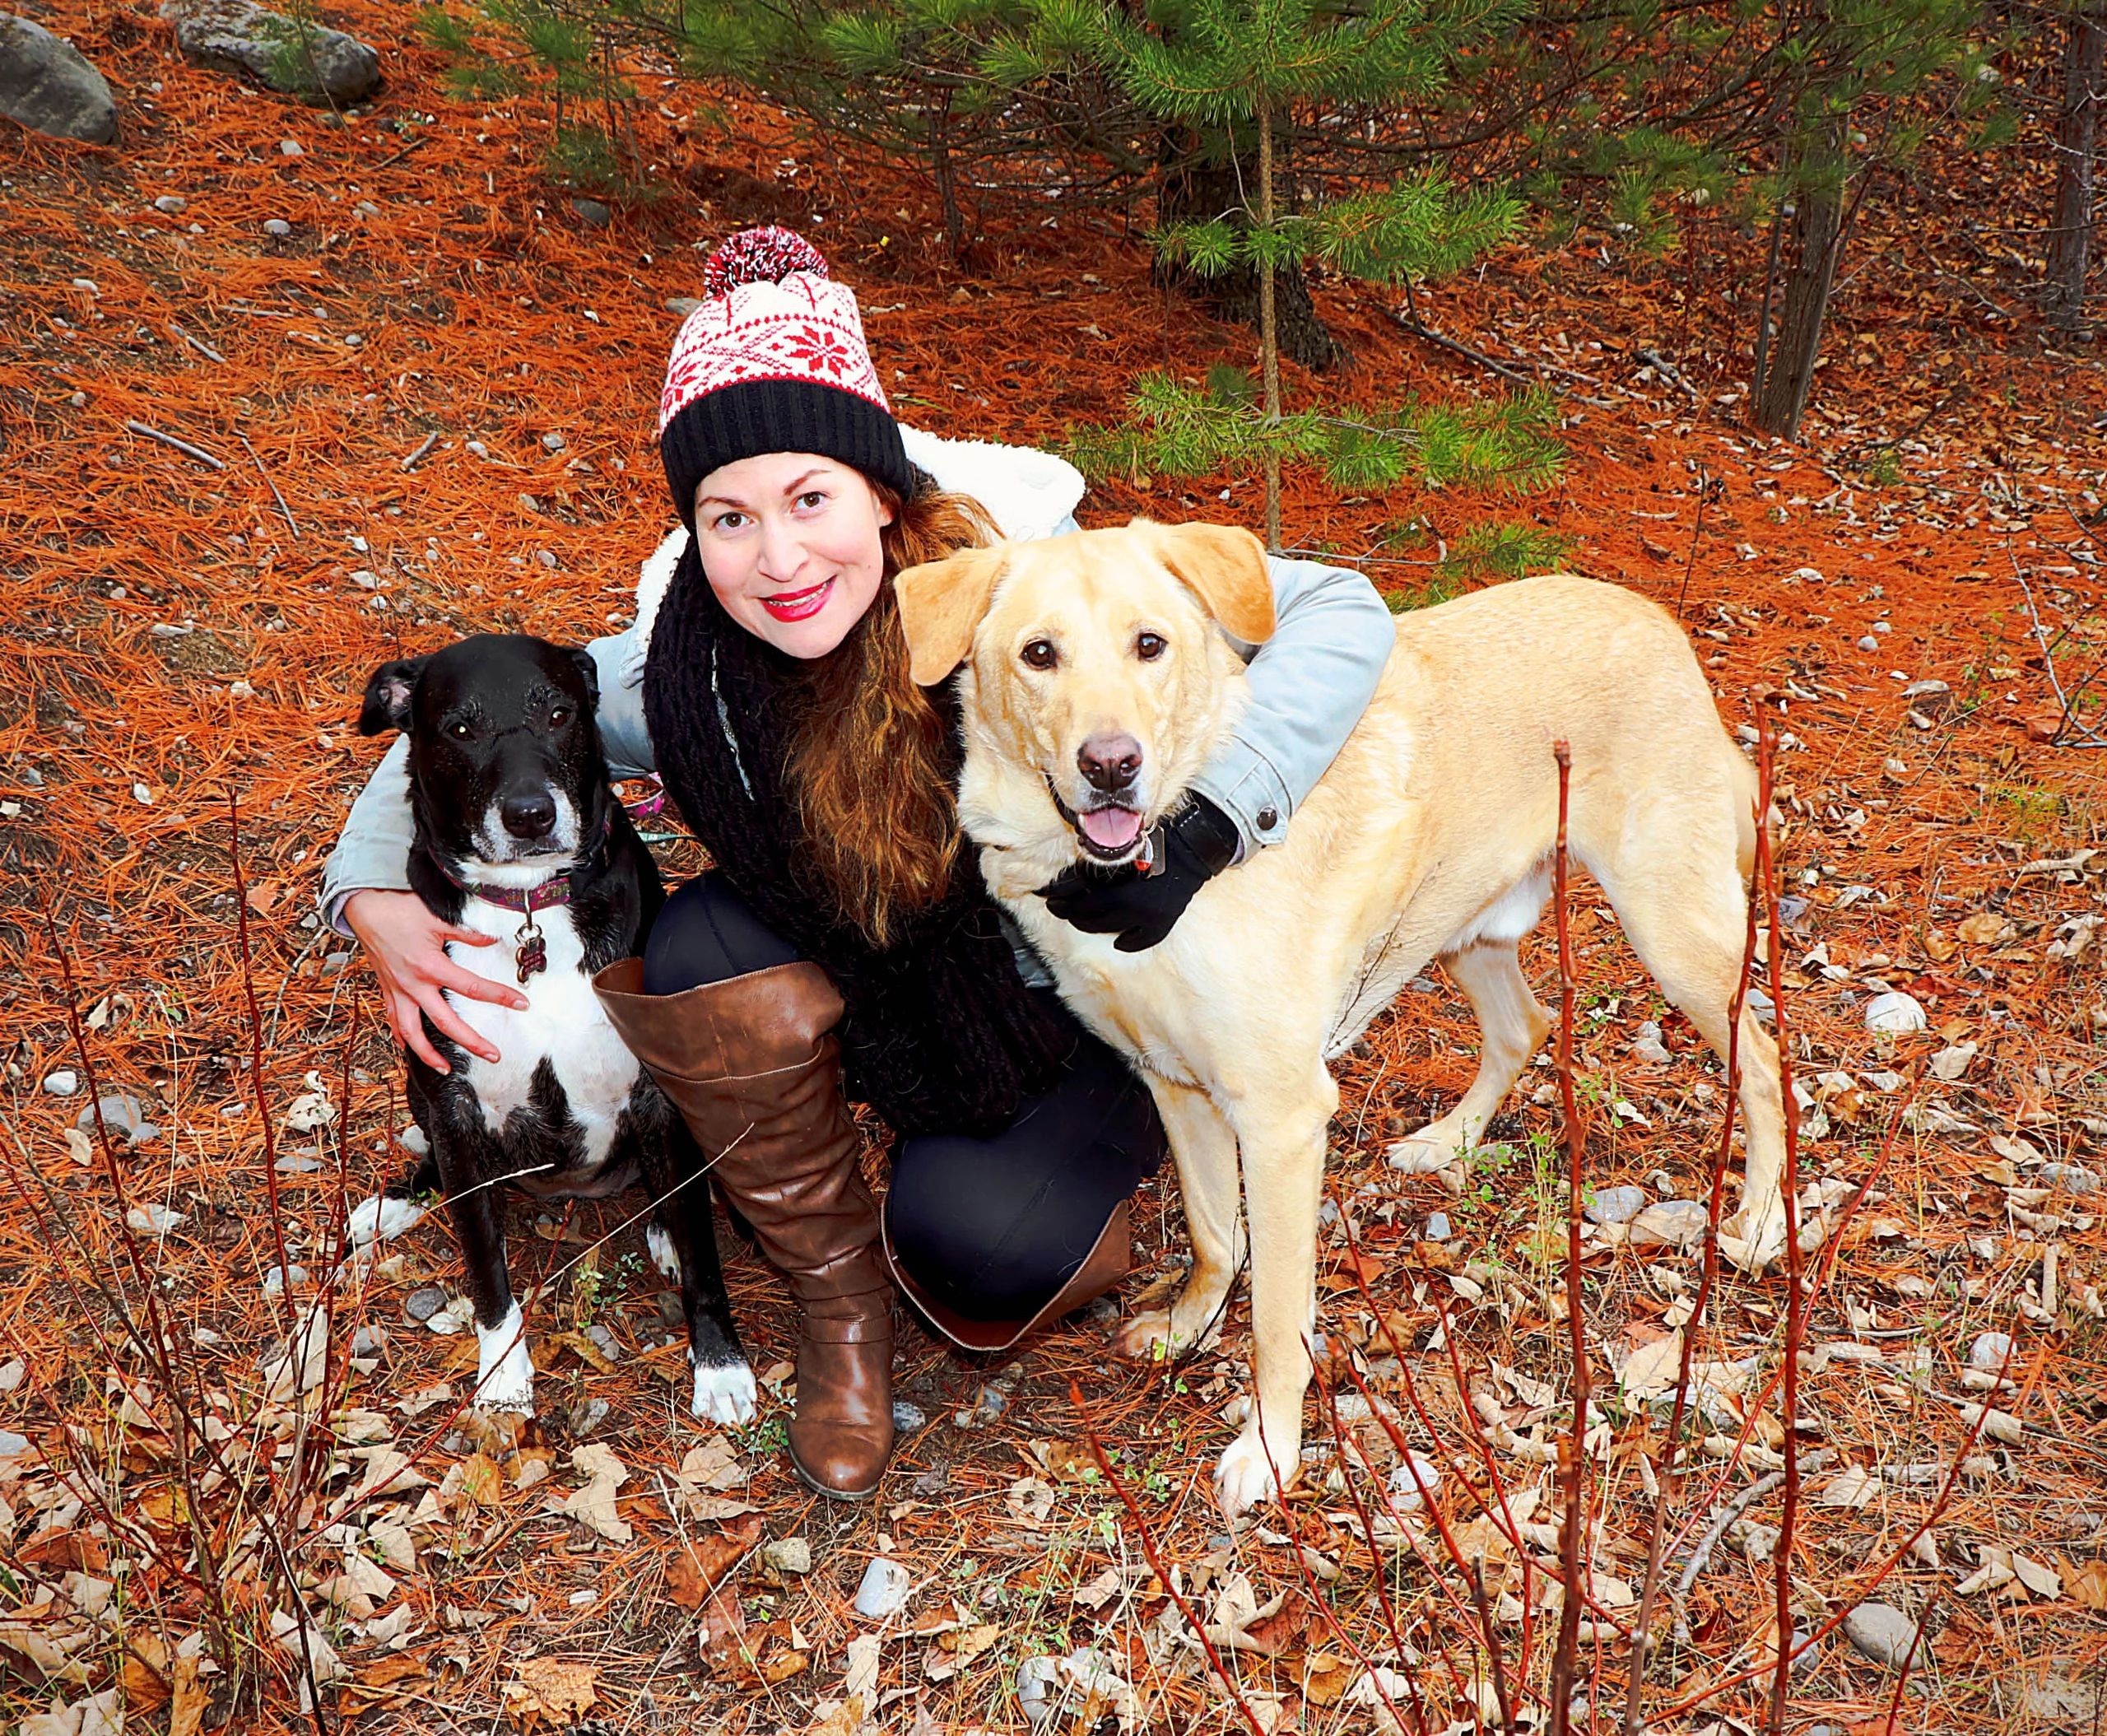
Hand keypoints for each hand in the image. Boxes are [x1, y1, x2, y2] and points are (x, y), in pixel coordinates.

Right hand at [343, 889, 527, 1072]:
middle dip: (471, 1041)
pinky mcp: (387, 991)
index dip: (500, 996)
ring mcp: (398, 991)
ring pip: (412, 1032)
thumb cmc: (399, 910)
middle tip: (493, 1055)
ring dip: (428, 1055)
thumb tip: (492, 940)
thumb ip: (467, 933)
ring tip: (445, 1069)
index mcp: (430, 967)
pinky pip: (393, 1021)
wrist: (364, 908)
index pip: (472, 987)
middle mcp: (413, 985)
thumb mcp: (438, 917)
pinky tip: (411, 1048)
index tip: (521, 1004)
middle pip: (446, 1023)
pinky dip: (402, 1038)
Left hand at [1037, 793, 1240, 952]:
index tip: (1044, 894)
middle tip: (1055, 907)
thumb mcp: (1119, 850)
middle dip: (1066, 911)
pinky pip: (1138, 941)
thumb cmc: (1156, 840)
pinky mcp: (1159, 924)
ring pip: (1105, 929)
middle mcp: (1125, 907)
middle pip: (1084, 916)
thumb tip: (1068, 876)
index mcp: (1112, 886)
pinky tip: (1118, 942)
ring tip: (1078, 920)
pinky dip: (1127, 942)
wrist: (1190, 849)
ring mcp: (1142, 919)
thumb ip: (1095, 864)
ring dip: (1088, 925)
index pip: (1073, 895)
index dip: (1055, 894)